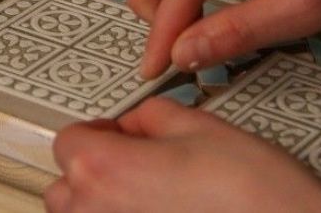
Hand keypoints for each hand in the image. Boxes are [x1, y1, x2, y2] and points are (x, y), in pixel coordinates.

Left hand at [45, 98, 320, 212]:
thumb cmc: (254, 196)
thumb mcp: (200, 126)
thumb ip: (152, 116)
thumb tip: (137, 122)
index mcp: (103, 170)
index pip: (69, 142)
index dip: (97, 132)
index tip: (117, 134)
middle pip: (66, 188)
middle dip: (93, 171)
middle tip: (133, 164)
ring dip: (104, 204)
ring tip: (150, 198)